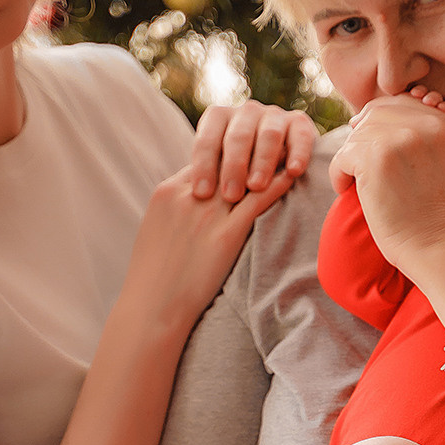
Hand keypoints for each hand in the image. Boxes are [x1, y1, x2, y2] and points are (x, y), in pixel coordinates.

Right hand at [126, 163, 295, 329]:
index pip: (202, 159)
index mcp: (166, 193)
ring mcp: (207, 215)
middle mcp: (187, 196)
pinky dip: (277, 184)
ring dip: (267, 160)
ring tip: (286, 148)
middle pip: (224, 160)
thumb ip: (174, 211)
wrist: (152, 308)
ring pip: (244, 175)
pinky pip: (258, 201)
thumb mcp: (154, 231)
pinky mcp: (226, 236)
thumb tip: (190, 205)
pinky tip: (292, 175)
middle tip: (272, 136)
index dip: (226, 154)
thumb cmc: (152, 278)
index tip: (245, 149)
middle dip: (248, 149)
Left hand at [190, 100, 316, 202]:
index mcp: (219, 117)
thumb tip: (193, 196)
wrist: (273, 166)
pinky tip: (293, 172)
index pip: (208, 139)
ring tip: (257, 186)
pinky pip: (299, 136)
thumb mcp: (218, 172)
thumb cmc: (236, 176)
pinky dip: (297, 153)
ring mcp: (274, 115)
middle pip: (238, 136)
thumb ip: (210, 176)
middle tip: (230, 195)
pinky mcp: (300, 123)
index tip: (202, 193)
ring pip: (268, 135)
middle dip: (233, 166)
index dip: (203, 165)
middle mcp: (246, 111)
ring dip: (263, 161)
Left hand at [329, 92, 444, 271]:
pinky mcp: (377, 157)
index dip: (383, 122)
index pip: (403, 103)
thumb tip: (361, 117)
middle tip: (360, 164)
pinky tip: (348, 190)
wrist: (440, 246)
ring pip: (359, 133)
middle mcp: (429, 124)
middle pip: (378, 112)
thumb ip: (420, 134)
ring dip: (351, 158)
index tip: (377, 149)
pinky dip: (339, 174)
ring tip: (357, 182)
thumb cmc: (436, 213)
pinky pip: (343, 155)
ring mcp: (403, 138)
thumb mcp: (443, 161)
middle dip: (364, 137)